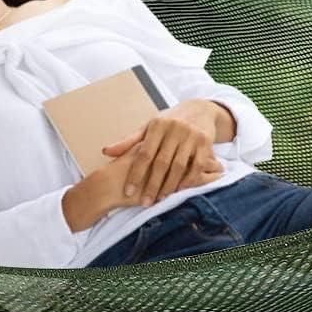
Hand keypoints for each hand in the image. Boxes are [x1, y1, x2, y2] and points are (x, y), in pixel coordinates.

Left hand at [100, 99, 226, 206]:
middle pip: (161, 162)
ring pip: (178, 166)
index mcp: (157, 125)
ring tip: (160, 199)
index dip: (136, 173)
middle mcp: (174, 129)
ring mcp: (191, 135)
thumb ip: (129, 141)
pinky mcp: (205, 142)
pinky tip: (179, 190)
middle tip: (145, 203)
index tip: (128, 191)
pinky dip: (188, 179)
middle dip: (152, 185)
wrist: (199, 108)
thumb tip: (106, 152)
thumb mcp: (149, 127)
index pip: (144, 153)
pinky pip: (196, 166)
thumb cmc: (169, 121)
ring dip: (169, 186)